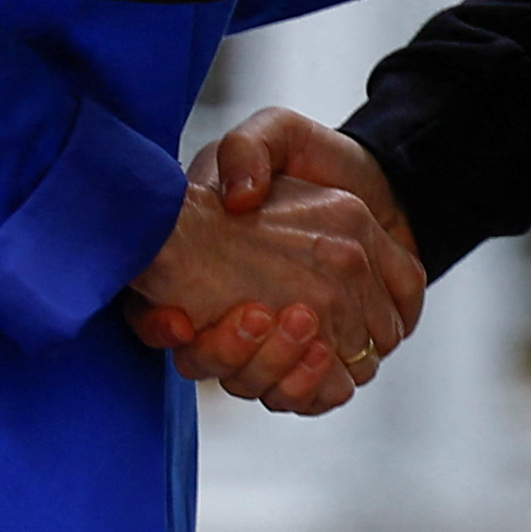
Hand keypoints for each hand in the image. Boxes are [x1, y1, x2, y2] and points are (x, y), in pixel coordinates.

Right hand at [127, 166, 421, 414]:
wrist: (376, 188)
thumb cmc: (312, 160)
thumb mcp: (276, 133)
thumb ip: (248, 150)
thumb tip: (239, 198)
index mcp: (198, 268)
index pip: (153, 317)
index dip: (154, 325)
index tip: (178, 319)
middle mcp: (228, 317)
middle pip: (207, 366)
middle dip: (231, 351)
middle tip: (258, 312)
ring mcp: (273, 345)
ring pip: (258, 389)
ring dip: (276, 368)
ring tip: (303, 324)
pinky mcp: (322, 360)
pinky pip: (311, 398)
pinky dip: (317, 386)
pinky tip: (327, 355)